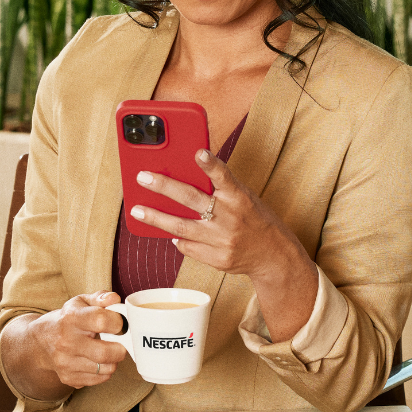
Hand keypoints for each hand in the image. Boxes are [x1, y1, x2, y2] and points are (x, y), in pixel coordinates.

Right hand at [27, 292, 129, 389]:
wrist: (40, 341)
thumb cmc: (67, 319)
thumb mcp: (80, 302)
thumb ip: (100, 298)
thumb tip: (115, 299)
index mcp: (71, 318)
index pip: (101, 320)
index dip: (118, 322)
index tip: (121, 324)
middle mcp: (66, 342)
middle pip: (105, 352)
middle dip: (121, 348)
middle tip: (121, 342)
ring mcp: (66, 362)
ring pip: (106, 368)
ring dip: (113, 360)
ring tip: (108, 350)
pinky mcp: (68, 378)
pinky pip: (100, 379)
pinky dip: (105, 370)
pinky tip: (98, 360)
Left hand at [132, 150, 311, 283]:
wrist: (274, 255)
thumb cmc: (256, 220)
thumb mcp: (245, 198)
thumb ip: (221, 190)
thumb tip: (186, 177)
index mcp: (240, 198)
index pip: (224, 177)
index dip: (211, 164)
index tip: (198, 152)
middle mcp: (231, 218)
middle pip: (191, 200)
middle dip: (164, 187)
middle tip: (143, 178)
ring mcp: (223, 240)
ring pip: (181, 227)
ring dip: (156, 217)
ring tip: (138, 210)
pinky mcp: (218, 259)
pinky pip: (188, 247)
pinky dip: (177, 238)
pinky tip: (168, 232)